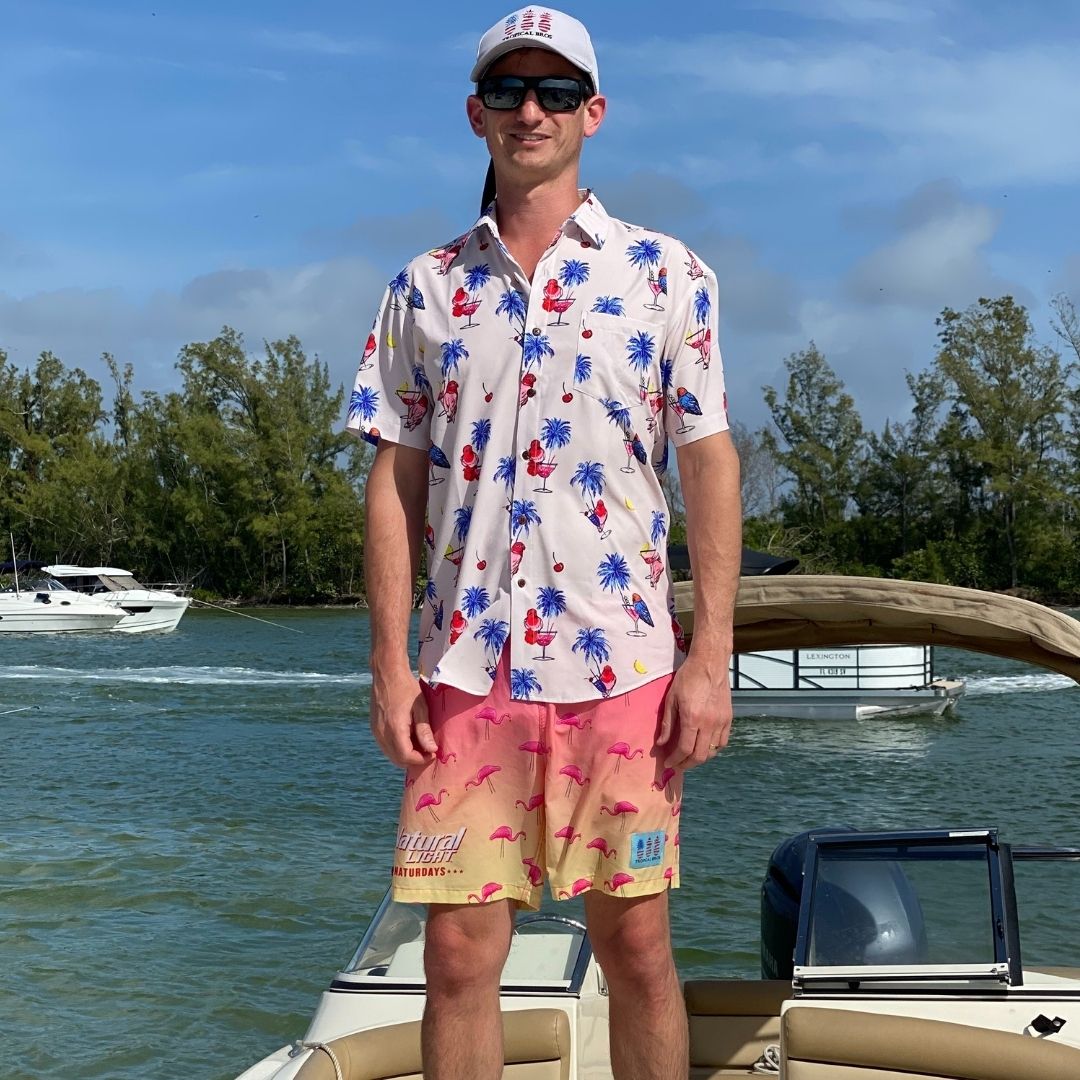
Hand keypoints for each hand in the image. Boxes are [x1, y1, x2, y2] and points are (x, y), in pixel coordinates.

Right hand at [369, 664, 437, 768]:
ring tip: (419, 746)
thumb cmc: (406, 687)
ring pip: (390, 755)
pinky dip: (397, 749)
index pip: (406, 756)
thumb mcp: (420, 707)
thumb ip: (424, 730)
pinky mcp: (374, 728)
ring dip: (405, 756)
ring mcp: (376, 731)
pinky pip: (385, 746)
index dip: (421, 760)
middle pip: (397, 759)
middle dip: (413, 760)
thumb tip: (432, 749)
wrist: (387, 673)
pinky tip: (408, 739)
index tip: (432, 753)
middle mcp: (382, 733)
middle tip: (427, 752)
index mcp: (394, 728)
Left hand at [659, 654, 731, 770]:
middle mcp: (709, 723)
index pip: (684, 749)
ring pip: (712, 752)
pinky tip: (704, 747)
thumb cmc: (687, 678)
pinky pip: (722, 742)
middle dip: (687, 764)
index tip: (669, 763)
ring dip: (700, 758)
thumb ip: (667, 724)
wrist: (710, 663)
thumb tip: (661, 744)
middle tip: (678, 765)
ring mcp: (721, 722)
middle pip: (700, 756)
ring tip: (689, 758)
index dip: (675, 760)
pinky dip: (713, 750)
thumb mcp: (671, 699)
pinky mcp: (728, 718)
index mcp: (692, 718)